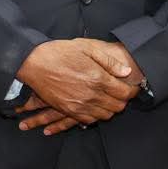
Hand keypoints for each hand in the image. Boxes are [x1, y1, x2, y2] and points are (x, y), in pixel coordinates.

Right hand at [14, 39, 139, 128]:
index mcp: (98, 78)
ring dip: (110, 108)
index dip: (133, 91)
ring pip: (105, 115)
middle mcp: (91, 95)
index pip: (125, 93)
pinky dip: (96, 116)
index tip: (133, 87)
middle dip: (123, 100)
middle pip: (118, 107)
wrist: (34, 63)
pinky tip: (95, 106)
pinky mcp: (69, 111)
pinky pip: (89, 120)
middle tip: (121, 93)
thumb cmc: (60, 52)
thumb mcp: (87, 48)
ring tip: (108, 99)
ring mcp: (80, 105)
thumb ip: (109, 61)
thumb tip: (126, 72)